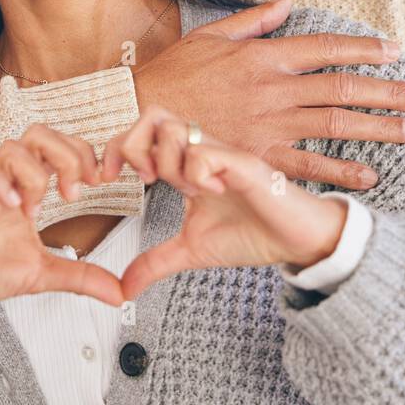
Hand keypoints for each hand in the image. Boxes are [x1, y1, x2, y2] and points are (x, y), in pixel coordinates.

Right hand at [0, 125, 125, 312]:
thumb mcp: (45, 274)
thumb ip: (83, 277)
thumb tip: (120, 293)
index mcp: (30, 188)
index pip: (62, 145)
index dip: (84, 153)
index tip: (98, 181)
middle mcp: (10, 180)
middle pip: (40, 133)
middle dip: (66, 154)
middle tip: (73, 191)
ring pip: (12, 147)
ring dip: (34, 175)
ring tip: (34, 210)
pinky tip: (11, 209)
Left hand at [103, 106, 349, 300]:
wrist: (297, 242)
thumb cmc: (252, 235)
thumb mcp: (191, 251)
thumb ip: (155, 262)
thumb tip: (123, 288)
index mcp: (187, 165)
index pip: (142, 132)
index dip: (117, 149)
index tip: (107, 178)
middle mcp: (203, 152)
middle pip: (153, 115)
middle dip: (134, 147)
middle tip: (145, 180)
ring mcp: (223, 154)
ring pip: (176, 129)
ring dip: (169, 163)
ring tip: (188, 191)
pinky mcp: (244, 164)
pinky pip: (206, 152)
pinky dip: (197, 174)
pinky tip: (213, 192)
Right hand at [131, 0, 404, 190]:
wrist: (139, 116)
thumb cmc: (173, 74)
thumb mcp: (213, 35)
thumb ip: (255, 20)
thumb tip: (287, 0)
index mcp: (266, 56)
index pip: (327, 48)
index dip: (365, 48)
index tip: (395, 52)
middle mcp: (275, 89)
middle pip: (344, 89)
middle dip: (388, 92)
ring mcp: (269, 125)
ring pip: (336, 125)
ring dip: (379, 129)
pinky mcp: (258, 157)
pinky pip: (307, 165)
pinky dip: (340, 170)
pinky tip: (370, 175)